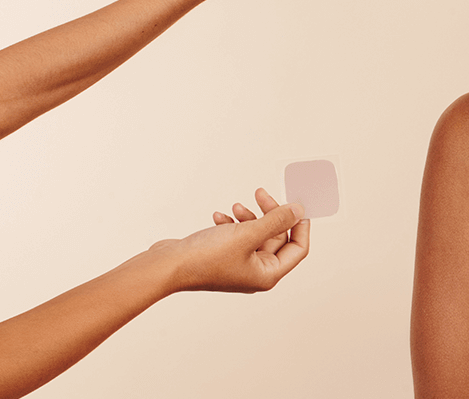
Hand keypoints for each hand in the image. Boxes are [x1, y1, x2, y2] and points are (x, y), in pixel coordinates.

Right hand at [151, 187, 309, 292]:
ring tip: (236, 207)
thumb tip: (298, 211)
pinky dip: (233, 224)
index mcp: (267, 274)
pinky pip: (238, 236)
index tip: (298, 204)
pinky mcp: (223, 257)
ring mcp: (239, 265)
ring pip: (256, 234)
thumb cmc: (205, 258)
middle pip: (276, 237)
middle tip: (261, 194)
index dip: (301, 226)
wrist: (167, 265)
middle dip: (269, 214)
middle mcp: (255, 273)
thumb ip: (276, 221)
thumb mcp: (248, 234)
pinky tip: (220, 217)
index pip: (298, 249)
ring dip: (249, 216)